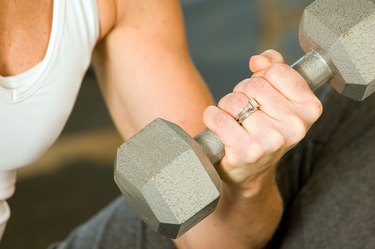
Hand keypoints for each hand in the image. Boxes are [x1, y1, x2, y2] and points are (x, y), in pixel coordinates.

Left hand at [203, 50, 322, 196]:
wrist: (251, 170)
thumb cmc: (264, 131)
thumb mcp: (278, 99)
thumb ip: (274, 70)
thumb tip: (259, 60)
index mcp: (309, 109)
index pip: (277, 70)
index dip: (261, 77)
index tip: (261, 93)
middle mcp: (295, 126)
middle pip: (254, 85)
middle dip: (242, 93)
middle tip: (245, 109)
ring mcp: (271, 140)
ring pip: (235, 101)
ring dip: (226, 106)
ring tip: (234, 119)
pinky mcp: (246, 151)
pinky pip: (219, 118)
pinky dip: (212, 117)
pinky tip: (218, 125)